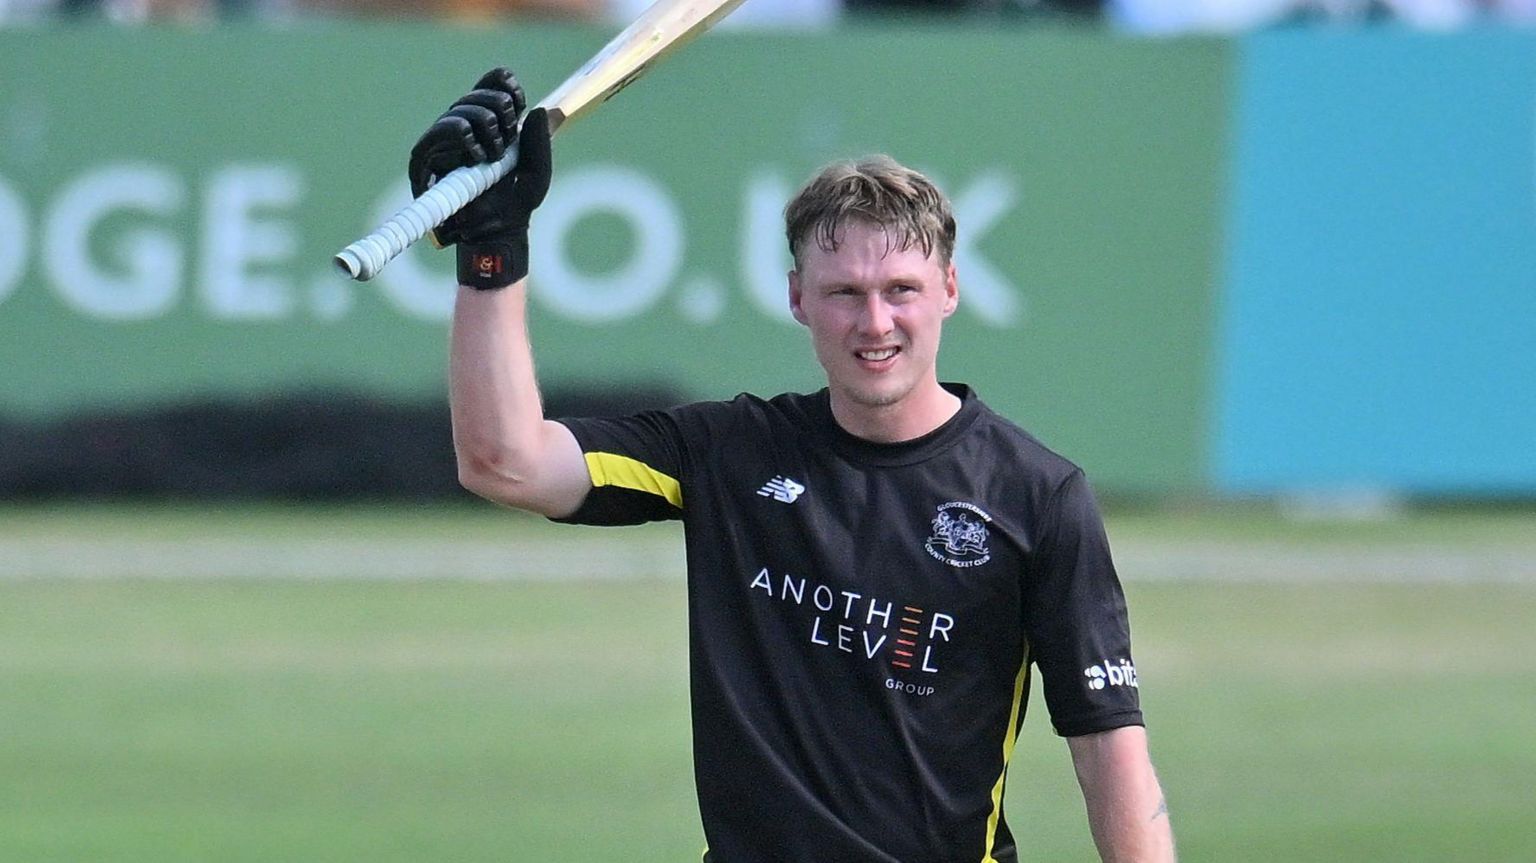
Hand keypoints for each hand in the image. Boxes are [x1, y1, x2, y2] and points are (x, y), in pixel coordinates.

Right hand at [408, 68, 551, 286]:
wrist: (498, 230)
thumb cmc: (516, 202)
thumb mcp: (537, 169)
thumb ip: (540, 140)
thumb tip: (539, 108)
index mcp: (489, 121)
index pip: (493, 81)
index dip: (507, 86)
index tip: (520, 106)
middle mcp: (463, 124)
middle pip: (479, 93)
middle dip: (501, 113)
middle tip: (506, 144)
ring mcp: (443, 139)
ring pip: (463, 108)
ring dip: (487, 130)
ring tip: (492, 157)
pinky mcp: (426, 155)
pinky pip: (448, 128)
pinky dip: (467, 139)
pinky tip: (476, 158)